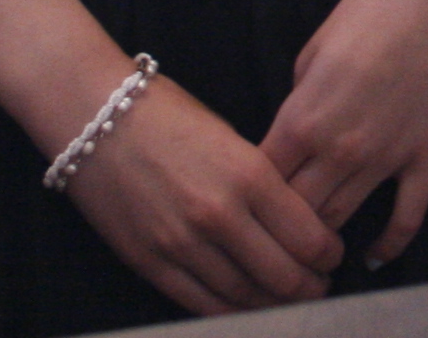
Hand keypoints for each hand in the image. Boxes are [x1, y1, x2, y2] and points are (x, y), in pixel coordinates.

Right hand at [60, 71, 342, 313]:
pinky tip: (245, 306)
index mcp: (249, 175)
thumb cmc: (167, 115)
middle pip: (284, 276)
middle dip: (310, 287)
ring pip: (245, 297)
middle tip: (318, 285)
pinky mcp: (150, 263)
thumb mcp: (231, 139)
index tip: (332, 256)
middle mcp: (219, 214)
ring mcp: (182, 244)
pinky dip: (231, 311)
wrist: (95, 116)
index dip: (329, 255)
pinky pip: (202, 304)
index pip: (309, 237)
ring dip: (274, 304)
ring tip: (286, 299)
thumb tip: (295, 224)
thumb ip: (262, 184)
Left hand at [257, 0, 427, 272]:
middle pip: (294, 210)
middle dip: (278, 226)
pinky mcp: (425, 158)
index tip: (243, 204)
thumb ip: (297, 102)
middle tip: (270, 235)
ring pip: (340, 220)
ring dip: (321, 238)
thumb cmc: (370, 8)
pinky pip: (406, 217)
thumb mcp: (311, 52)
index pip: (261, 179)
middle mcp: (339, 149)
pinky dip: (389, 245)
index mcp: (303, 119)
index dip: (248, 196)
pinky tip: (374, 257)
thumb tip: (292, 132)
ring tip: (309, 251)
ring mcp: (386, 159)